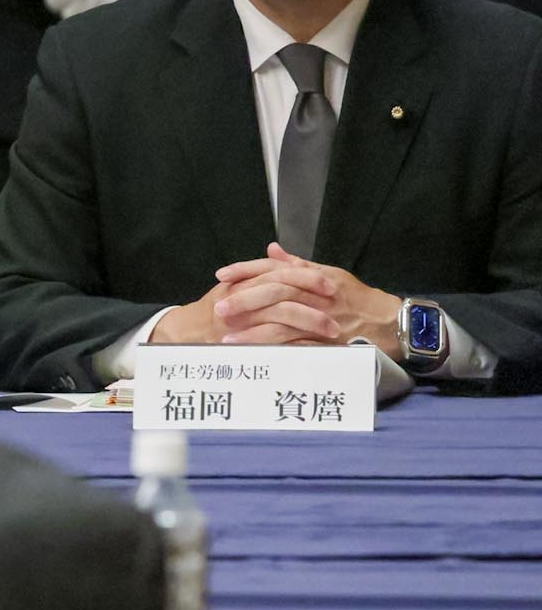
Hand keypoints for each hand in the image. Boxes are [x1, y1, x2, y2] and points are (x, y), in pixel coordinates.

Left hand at [148, 245, 399, 352]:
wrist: (391, 322)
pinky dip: (276, 353)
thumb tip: (271, 250)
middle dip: (244, 301)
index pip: (276, 269)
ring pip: (283, 324)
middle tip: (218, 309)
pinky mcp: (328, 345)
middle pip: (276, 294)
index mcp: (315, 277)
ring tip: (227, 341)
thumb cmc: (358, 298)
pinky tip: (256, 358)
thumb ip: (298, 265)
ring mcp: (322, 321)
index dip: (247, 270)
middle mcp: (317, 296)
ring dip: (253, 334)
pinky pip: (298, 349)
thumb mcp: (330, 274)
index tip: (222, 274)